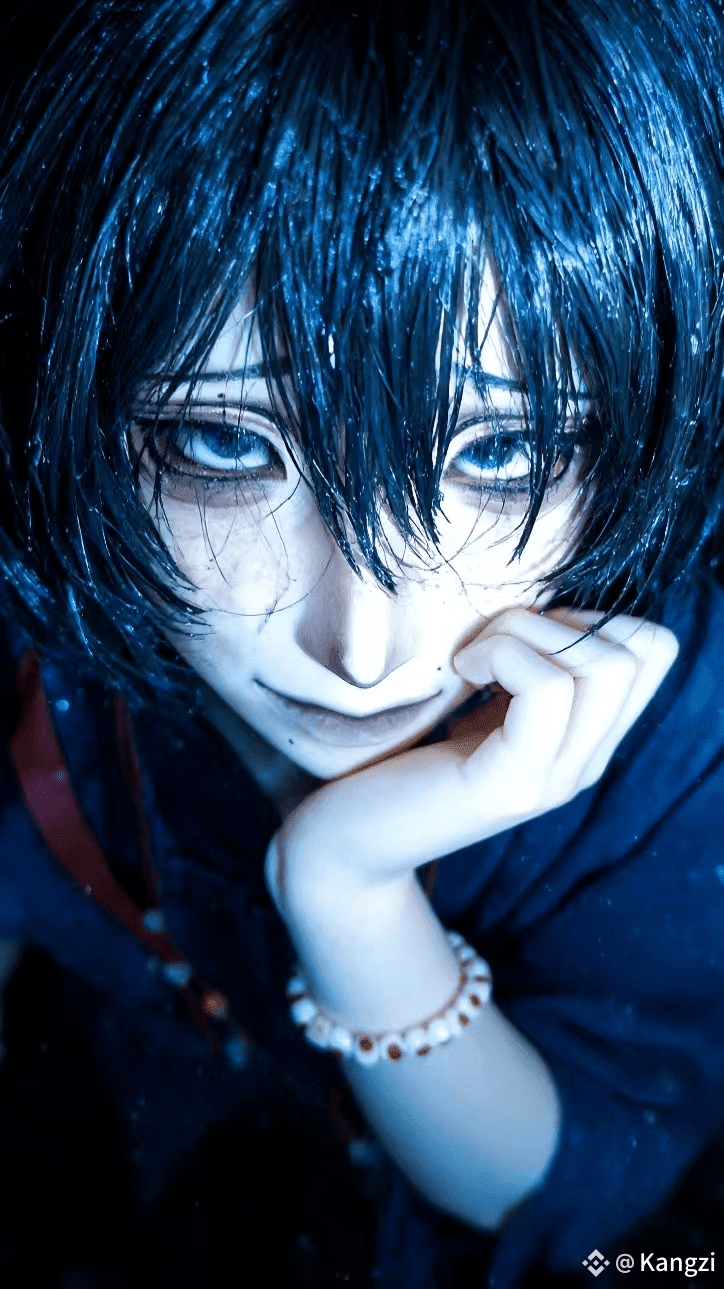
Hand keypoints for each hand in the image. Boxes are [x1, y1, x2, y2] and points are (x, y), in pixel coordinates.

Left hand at [269, 606, 678, 907]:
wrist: (347, 843)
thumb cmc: (400, 757)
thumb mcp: (479, 702)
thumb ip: (524, 667)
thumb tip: (541, 596)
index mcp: (584, 739)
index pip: (655, 649)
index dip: (594, 616)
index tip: (519, 635)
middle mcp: (585, 762)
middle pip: (643, 649)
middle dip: (562, 616)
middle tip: (489, 642)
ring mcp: (554, 779)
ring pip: (604, 665)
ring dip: (526, 631)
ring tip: (470, 657)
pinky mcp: (510, 785)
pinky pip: (547, 688)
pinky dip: (503, 654)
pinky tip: (459, 670)